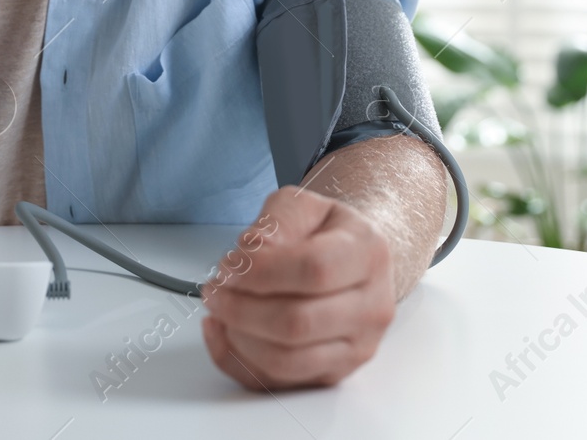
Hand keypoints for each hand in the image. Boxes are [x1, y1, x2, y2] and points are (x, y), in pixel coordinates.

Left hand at [200, 186, 396, 389]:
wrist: (354, 260)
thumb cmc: (324, 233)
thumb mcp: (302, 204)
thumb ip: (277, 221)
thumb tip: (251, 256)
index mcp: (368, 254)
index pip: (314, 270)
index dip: (261, 271)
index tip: (229, 265)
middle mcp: (371, 307)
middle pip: (297, 323)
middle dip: (240, 307)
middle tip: (215, 288)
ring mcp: (356, 347)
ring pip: (285, 361)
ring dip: (237, 336)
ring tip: (219, 308)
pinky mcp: (333, 374)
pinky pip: (275, 382)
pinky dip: (236, 360)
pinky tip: (223, 332)